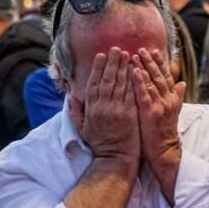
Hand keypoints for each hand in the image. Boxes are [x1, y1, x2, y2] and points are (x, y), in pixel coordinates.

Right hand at [79, 48, 140, 164]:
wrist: (115, 158)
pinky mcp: (131, 113)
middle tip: (117, 49)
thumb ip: (76, 112)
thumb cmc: (99, 143)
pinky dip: (134, 80)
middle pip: (108, 80)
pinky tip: (137, 70)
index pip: (94, 83)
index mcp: (91, 109)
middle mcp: (103, 107)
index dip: (98, 68)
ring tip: (127, 54)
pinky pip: (132, 93)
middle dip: (112, 62)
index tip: (101, 55)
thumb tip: (71, 96)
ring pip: (121, 84)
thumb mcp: (82, 128)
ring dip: (124, 67)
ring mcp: (117, 110)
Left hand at [131, 49, 185, 167]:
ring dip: (143, 67)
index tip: (154, 50)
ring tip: (135, 55)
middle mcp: (168, 99)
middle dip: (150, 61)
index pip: (166, 76)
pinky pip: (144, 94)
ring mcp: (160, 105)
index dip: (160, 63)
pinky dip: (139, 81)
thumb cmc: (165, 131)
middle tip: (142, 49)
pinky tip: (133, 71)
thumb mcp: (174, 112)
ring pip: (151, 82)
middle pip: (159, 76)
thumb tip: (182, 83)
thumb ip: (177, 96)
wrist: (164, 150)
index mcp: (173, 98)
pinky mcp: (150, 112)